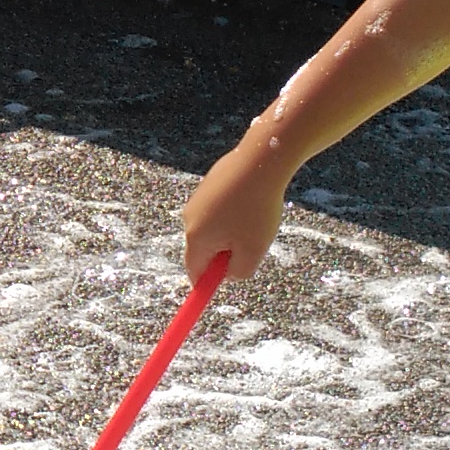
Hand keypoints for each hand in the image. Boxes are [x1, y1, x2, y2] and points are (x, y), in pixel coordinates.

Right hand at [178, 130, 289, 289]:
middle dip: (224, 254)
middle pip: (203, 250)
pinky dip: (232, 213)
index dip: (205, 284)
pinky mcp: (207, 185)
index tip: (216, 288)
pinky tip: (250, 201)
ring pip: (212, 229)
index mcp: (196, 239)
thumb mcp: (253, 251)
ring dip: (230, 232)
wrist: (260, 160)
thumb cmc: (257, 210)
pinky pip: (217, 210)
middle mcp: (189, 219)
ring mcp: (197, 200)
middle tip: (251, 247)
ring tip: (254, 219)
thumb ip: (238, 272)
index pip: (194, 272)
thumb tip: (228, 275)